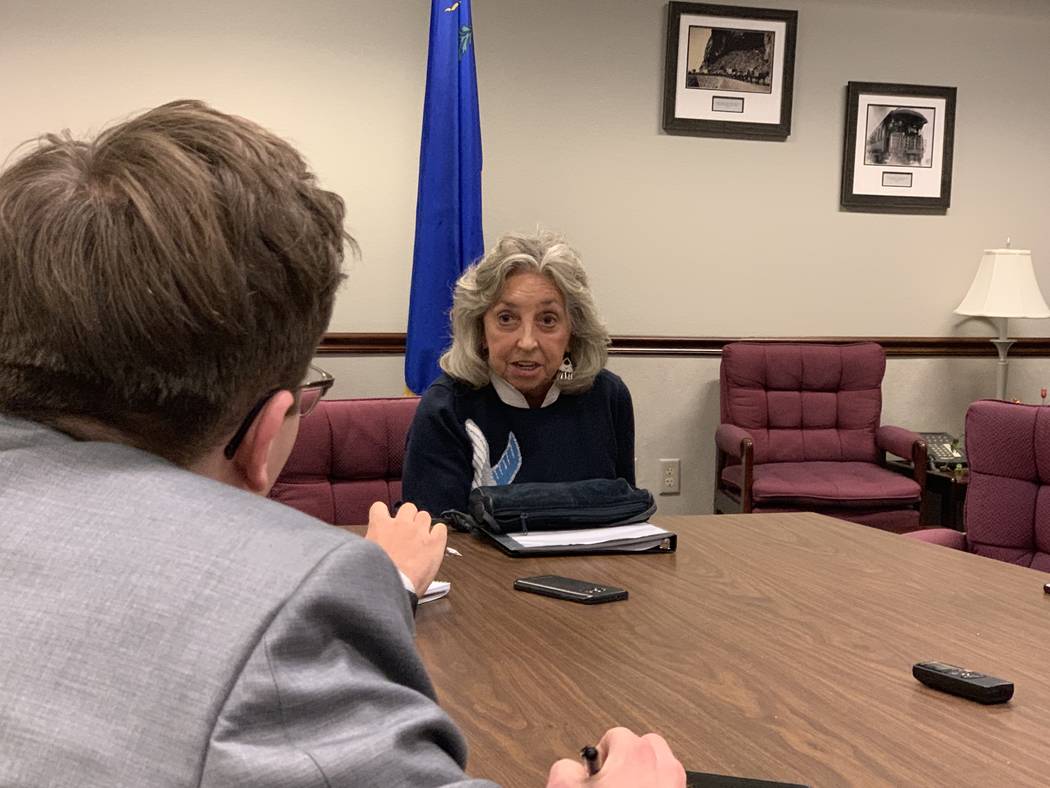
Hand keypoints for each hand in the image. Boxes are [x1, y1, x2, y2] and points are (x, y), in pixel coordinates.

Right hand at [365, 501, 446, 596]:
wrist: (391, 589)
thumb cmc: (377, 577)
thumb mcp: (365, 555)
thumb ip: (371, 543)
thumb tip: (373, 544)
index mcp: (380, 526)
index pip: (379, 507)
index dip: (383, 515)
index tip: (385, 523)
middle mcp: (401, 524)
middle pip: (408, 508)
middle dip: (408, 518)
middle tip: (406, 533)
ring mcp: (419, 532)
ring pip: (424, 515)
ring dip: (423, 525)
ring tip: (420, 540)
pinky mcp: (435, 542)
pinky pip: (441, 528)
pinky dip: (438, 534)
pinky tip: (433, 543)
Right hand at [546, 728, 684, 787]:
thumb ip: (565, 768)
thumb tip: (571, 769)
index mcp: (635, 754)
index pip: (615, 736)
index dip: (600, 756)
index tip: (595, 775)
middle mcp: (662, 767)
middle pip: (646, 745)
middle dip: (629, 759)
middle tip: (613, 782)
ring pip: (663, 767)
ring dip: (646, 775)